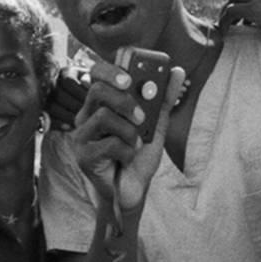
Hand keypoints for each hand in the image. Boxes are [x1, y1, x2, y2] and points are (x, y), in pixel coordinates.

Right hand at [64, 57, 184, 216]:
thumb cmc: (138, 157)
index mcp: (101, 104)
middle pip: (97, 91)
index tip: (129, 77)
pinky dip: (126, 152)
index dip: (111, 70)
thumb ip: (164, 99)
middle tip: (141, 116)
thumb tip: (178, 72)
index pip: (97, 75)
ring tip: (136, 144)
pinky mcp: (83, 156)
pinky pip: (108, 144)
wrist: (133, 191)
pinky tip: (127, 159)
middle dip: (124, 100)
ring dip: (129, 131)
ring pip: (104, 117)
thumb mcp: (156, 125)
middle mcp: (87, 117)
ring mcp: (82, 137)